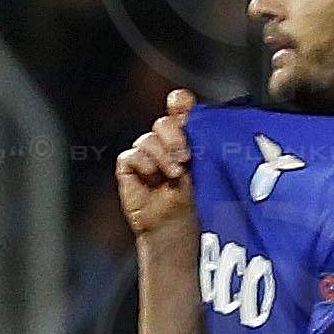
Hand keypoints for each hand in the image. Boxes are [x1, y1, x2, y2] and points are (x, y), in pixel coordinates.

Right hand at [113, 88, 197, 244]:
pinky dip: (142, 162)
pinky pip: (130, 156)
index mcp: (185, 140)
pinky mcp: (129, 169)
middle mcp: (164, 145)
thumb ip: (202, 148)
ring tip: (174, 173)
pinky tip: (152, 175)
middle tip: (184, 156)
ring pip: (147, 139)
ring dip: (161, 155)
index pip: (179, 110)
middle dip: (174, 136)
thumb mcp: (203, 172)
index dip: (179, 103)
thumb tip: (201, 128)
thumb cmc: (191, 203)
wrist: (173, 230)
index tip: (181, 106)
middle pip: (163, 123)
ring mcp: (145, 157)